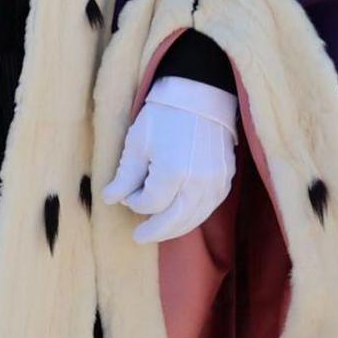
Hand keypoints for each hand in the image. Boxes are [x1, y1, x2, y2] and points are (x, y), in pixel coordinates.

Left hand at [105, 78, 237, 242]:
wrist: (200, 99)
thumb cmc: (163, 118)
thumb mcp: (136, 145)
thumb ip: (125, 177)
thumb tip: (111, 200)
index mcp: (172, 173)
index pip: (150, 204)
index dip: (135, 204)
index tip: (125, 196)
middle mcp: (198, 183)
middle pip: (176, 219)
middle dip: (155, 230)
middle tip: (139, 238)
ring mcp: (216, 183)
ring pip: (195, 217)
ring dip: (176, 228)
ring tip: (158, 231)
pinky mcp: (227, 179)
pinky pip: (209, 207)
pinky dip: (194, 216)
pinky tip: (181, 217)